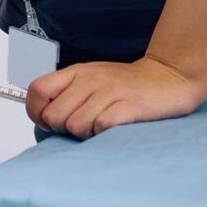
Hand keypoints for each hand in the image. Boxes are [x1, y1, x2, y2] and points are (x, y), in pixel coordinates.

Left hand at [25, 56, 206, 137]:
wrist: (170, 76)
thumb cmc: (127, 84)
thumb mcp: (91, 79)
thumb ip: (66, 93)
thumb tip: (42, 115)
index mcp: (76, 72)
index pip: (37, 90)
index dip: (36, 111)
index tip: (47, 122)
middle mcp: (89, 79)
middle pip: (53, 115)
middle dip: (62, 129)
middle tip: (81, 126)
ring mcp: (109, 92)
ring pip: (74, 125)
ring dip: (85, 133)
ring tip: (100, 125)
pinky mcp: (128, 105)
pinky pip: (100, 127)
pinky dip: (103, 133)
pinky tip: (114, 127)